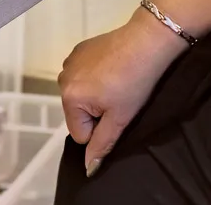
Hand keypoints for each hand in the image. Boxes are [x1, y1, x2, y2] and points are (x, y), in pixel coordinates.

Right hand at [59, 8, 191, 176]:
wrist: (148, 41)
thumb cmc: (135, 82)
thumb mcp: (120, 118)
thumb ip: (102, 144)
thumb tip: (88, 168)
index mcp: (69, 98)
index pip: (80, 133)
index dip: (100, 128)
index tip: (117, 112)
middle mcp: (62, 79)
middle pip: (78, 113)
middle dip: (96, 110)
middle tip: (119, 96)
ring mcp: (69, 61)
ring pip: (81, 94)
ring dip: (96, 93)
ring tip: (117, 82)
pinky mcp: (79, 49)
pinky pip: (83, 75)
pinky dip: (95, 76)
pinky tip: (113, 68)